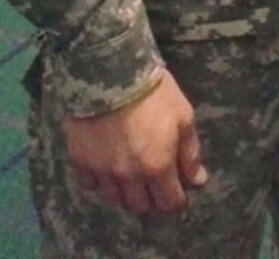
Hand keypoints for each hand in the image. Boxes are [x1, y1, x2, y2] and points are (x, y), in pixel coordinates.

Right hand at [64, 70, 207, 214]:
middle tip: (155, 182)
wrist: (110, 72)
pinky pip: (91, 186)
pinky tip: (108, 168)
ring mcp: (102, 172)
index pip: (169, 202)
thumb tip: (198, 181)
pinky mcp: (80, 161)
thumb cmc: (154, 92)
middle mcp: (128, 177)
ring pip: (114, 200)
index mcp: (157, 167)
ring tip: (132, 177)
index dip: (176, 201)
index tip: (179, 194)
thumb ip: (190, 152)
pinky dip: (101, 182)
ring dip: (126, 194)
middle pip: (140, 206)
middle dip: (152, 198)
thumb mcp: (182, 116)